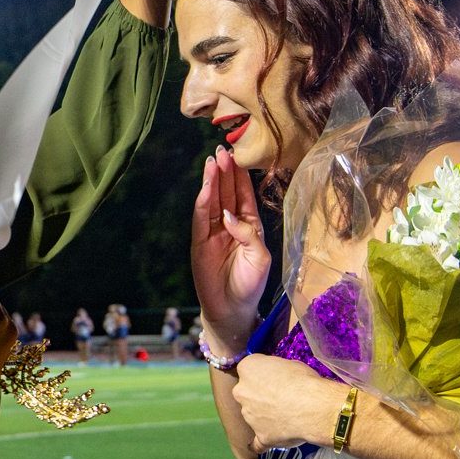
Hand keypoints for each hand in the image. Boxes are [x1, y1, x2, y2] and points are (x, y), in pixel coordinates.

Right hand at [192, 145, 274, 352]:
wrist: (233, 309)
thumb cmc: (251, 283)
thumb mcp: (260, 257)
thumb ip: (248, 233)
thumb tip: (229, 215)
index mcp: (249, 225)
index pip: (243, 194)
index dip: (240, 176)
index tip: (239, 155)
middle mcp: (230, 225)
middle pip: (226, 192)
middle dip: (225, 171)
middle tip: (223, 150)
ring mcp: (213, 233)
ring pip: (212, 201)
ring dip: (212, 181)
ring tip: (213, 161)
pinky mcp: (200, 242)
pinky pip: (201, 218)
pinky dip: (203, 202)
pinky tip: (206, 187)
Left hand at [233, 355, 338, 451]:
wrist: (314, 408)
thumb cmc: (304, 381)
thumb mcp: (289, 365)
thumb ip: (276, 372)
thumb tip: (279, 379)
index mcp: (248, 368)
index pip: (248, 369)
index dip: (262, 374)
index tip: (274, 378)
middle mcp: (242, 392)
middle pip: (246, 393)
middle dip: (258, 395)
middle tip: (279, 397)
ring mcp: (249, 416)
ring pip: (253, 415)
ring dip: (264, 416)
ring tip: (287, 416)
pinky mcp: (260, 436)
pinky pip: (257, 443)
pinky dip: (263, 442)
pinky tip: (269, 440)